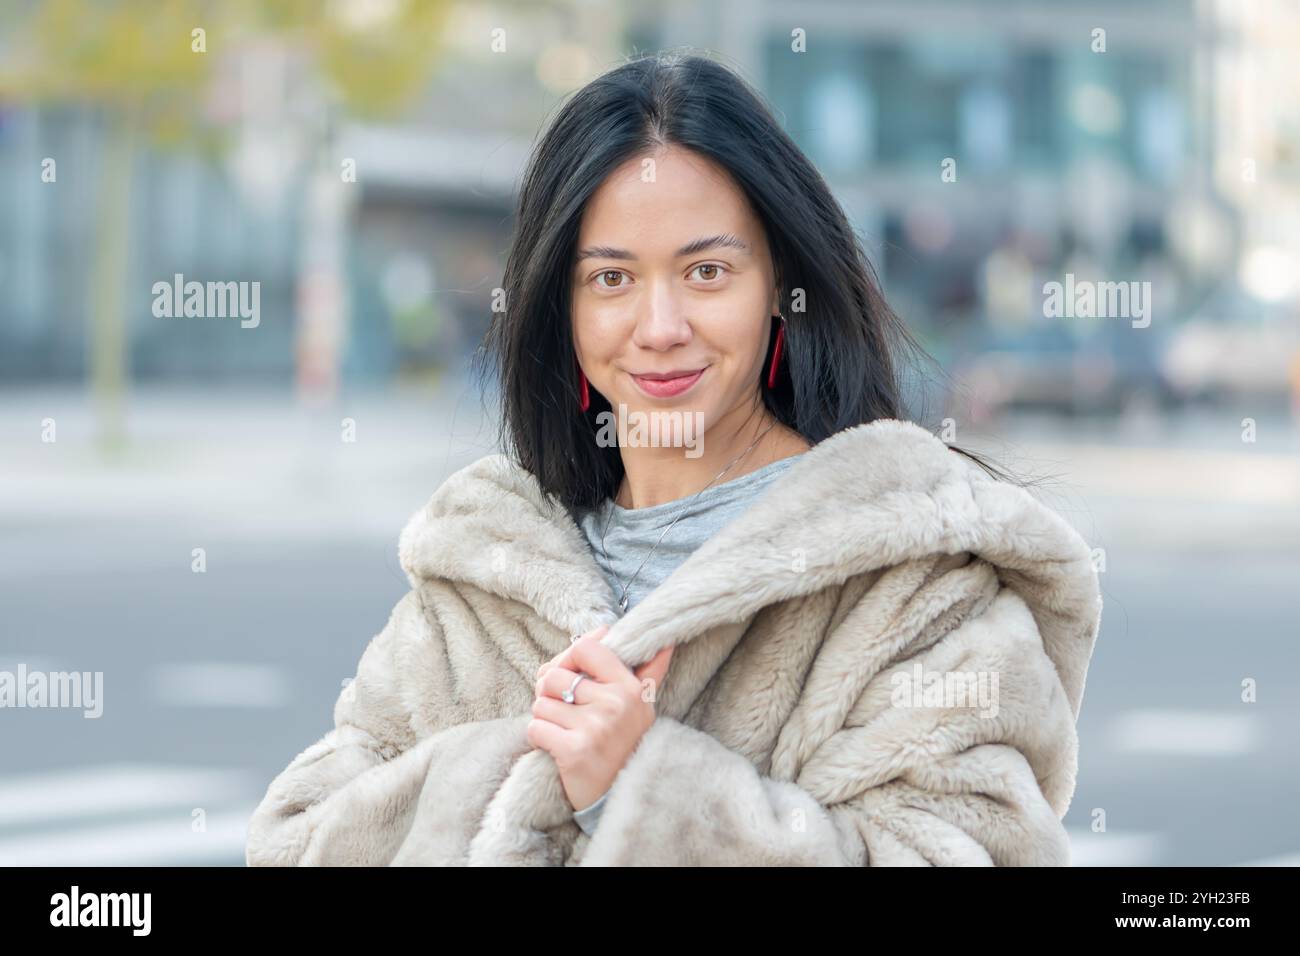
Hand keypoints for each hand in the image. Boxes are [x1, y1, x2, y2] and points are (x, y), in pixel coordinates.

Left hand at [527, 624, 674, 812]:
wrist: (620, 795)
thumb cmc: (626, 743)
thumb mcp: (642, 706)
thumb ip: (648, 672)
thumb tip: (664, 643)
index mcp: (630, 687)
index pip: (585, 647)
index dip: (567, 658)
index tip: (571, 674)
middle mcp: (615, 703)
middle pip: (553, 676)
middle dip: (549, 693)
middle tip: (564, 710)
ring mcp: (595, 727)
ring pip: (540, 703)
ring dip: (545, 718)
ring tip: (565, 730)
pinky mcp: (574, 751)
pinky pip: (536, 728)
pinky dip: (539, 738)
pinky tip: (557, 747)